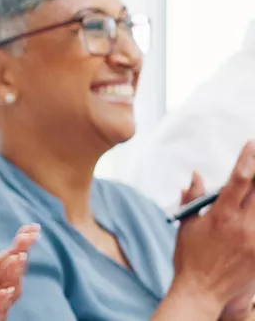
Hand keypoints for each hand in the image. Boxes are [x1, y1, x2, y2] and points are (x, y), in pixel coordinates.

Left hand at [0, 217, 38, 320]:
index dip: (21, 243)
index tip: (31, 227)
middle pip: (13, 272)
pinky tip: (3, 291)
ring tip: (17, 257)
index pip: (7, 256)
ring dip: (15, 276)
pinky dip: (1, 304)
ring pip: (10, 292)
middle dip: (21, 256)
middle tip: (27, 238)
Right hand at [169, 141, 254, 318]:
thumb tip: (197, 176)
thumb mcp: (187, 225)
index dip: (247, 159)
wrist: (201, 291)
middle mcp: (243, 226)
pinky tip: (253, 214)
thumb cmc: (190, 258)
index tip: (251, 144)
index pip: (239, 180)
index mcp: (221, 216)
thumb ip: (194, 199)